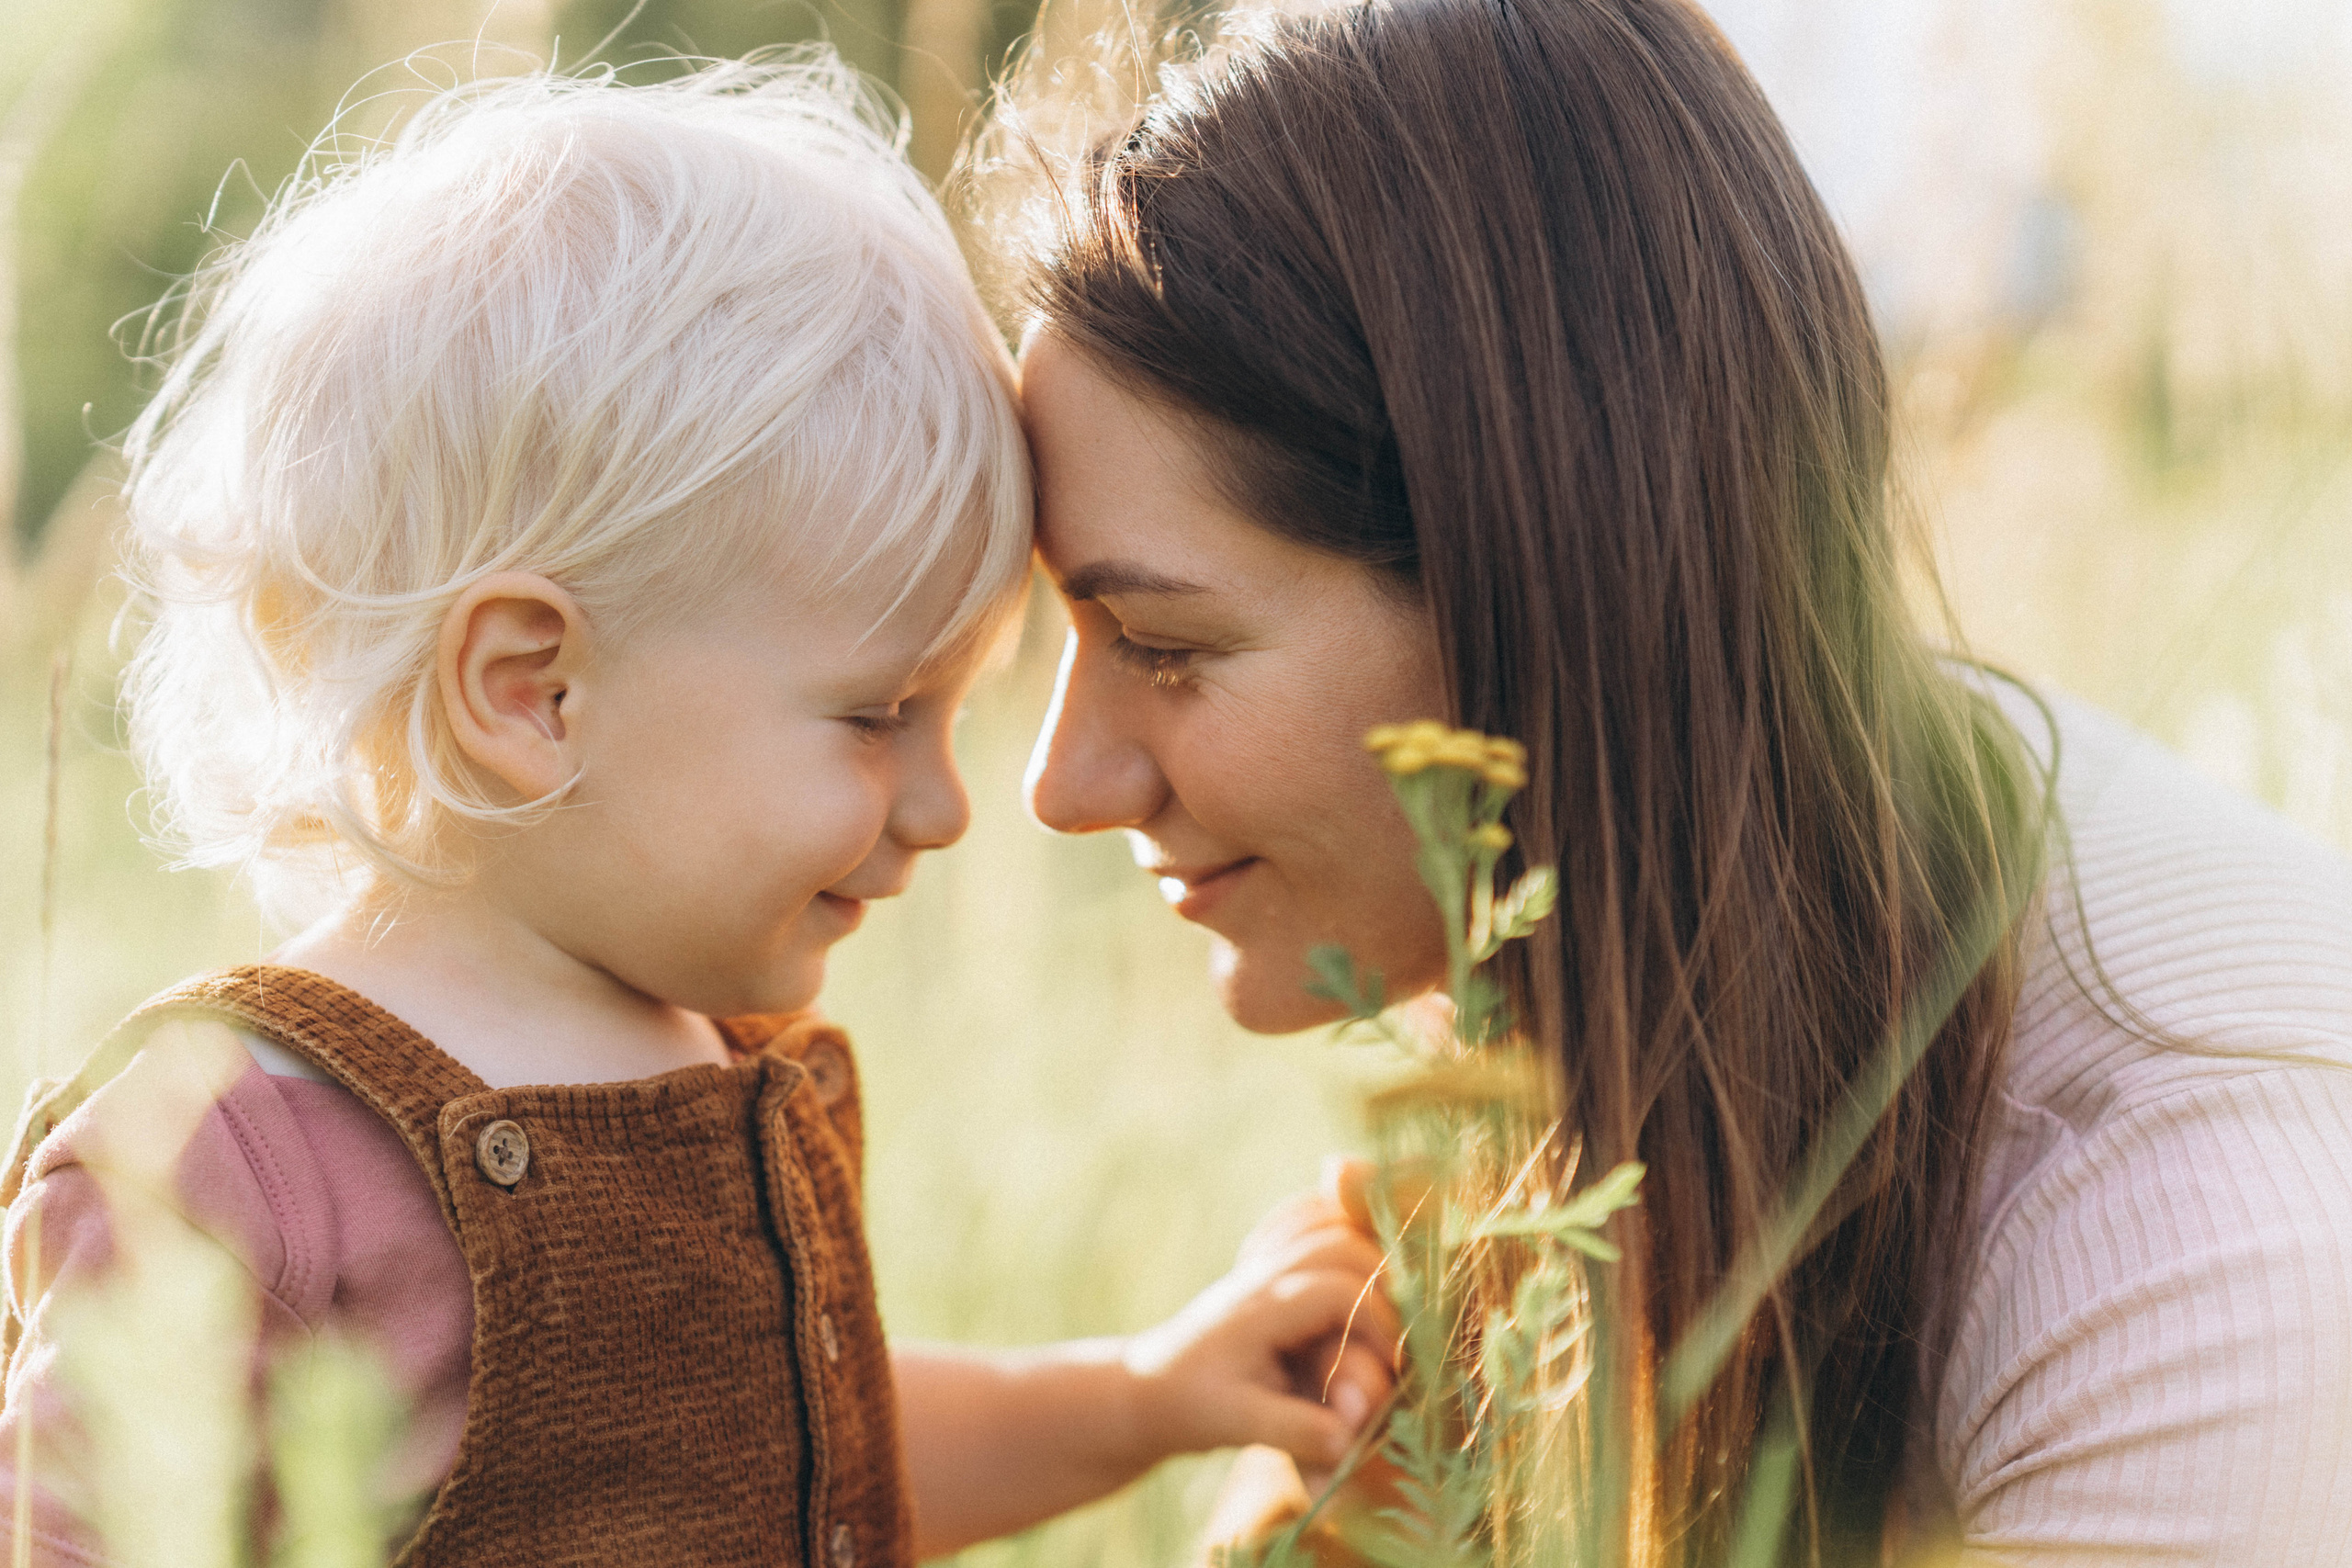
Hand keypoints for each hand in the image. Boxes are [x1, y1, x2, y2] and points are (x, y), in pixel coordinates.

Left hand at [1121, 1157, 1397, 1476]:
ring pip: (1328, 1228)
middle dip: (1383, 1282)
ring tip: (1386, 1309)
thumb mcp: (1237, 1424)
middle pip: (1341, 1244)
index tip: (1394, 1364)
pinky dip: (1339, 1241)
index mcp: (1262, 1307)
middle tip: (1398, 1331)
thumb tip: (1351, 1440)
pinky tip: (1357, 1281)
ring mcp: (1264, 1267)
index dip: (1378, 1324)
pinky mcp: (1269, 1271)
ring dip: (1365, 1258)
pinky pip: (1311, 1229)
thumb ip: (1295, 1429)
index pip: (1341, 1291)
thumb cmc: (1190, 1408)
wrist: (1147, 1389)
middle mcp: (1265, 1276)